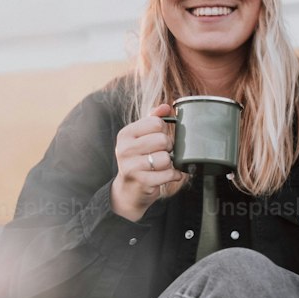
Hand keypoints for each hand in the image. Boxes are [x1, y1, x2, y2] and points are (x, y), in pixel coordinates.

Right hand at [110, 103, 189, 221]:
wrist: (129, 190)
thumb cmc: (138, 160)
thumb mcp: (141, 137)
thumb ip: (153, 119)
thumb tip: (166, 107)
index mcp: (125, 134)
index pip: (156, 122)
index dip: (163, 131)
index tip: (158, 139)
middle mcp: (125, 149)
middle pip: (163, 140)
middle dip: (168, 148)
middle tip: (162, 153)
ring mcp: (132, 166)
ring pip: (166, 158)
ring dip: (170, 163)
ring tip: (161, 166)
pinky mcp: (142, 181)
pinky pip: (169, 174)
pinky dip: (174, 175)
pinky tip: (168, 175)